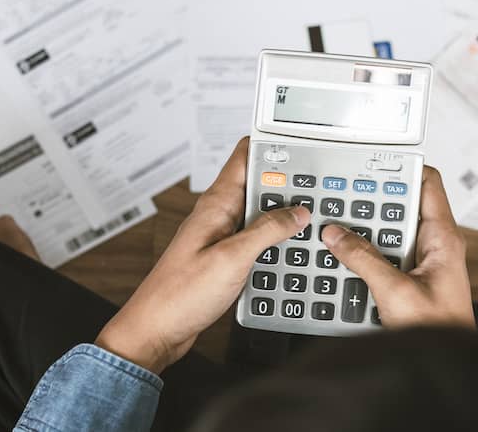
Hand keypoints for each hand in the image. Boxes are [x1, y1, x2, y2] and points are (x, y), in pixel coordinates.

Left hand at [95, 138, 309, 372]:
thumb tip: (297, 212)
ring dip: (284, 217)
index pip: (245, 155)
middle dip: (288, 184)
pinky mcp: (226, 258)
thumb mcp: (232, 258)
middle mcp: (219, 215)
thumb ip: (267, 231)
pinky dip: (275, 242)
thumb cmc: (181, 295)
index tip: (304, 148)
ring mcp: (222, 236)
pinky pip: (257, 240)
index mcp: (216, 203)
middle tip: (320, 190)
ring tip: (312, 220)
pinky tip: (291, 252)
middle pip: (259, 184)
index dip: (273, 146)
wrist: (158, 330)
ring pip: (261, 214)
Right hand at [320, 166, 473, 328]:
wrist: (443, 363)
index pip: (428, 183)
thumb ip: (364, 260)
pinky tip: (345, 258)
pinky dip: (365, 253)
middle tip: (344, 197)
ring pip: (389, 232)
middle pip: (402, 205)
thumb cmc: (438, 330)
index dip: (402, 168)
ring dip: (366, 231)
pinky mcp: (409, 278)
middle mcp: (435, 245)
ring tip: (339, 226)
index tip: (372, 164)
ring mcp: (422, 262)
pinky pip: (384, 255)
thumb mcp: (395, 292)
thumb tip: (337, 235)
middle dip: (373, 201)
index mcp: (443, 238)